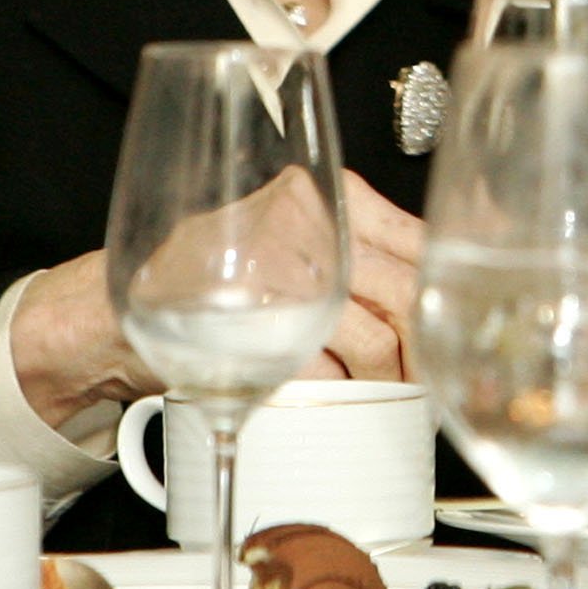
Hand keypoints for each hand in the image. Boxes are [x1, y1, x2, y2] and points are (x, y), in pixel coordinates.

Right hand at [11, 174, 422, 432]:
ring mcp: (281, 268)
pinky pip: (326, 367)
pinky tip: (331, 394)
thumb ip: (365, 254)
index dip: (455, 291)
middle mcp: (310, 219)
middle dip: (429, 346)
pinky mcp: (255, 320)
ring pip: (377, 334)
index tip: (471, 324)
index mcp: (330, 193)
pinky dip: (338, 393)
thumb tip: (444, 290)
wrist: (116, 309)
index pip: (424, 238)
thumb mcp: (300, 245)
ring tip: (382, 392)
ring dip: (389, 378)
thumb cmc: (216, 280)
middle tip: (429, 373)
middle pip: (411, 289)